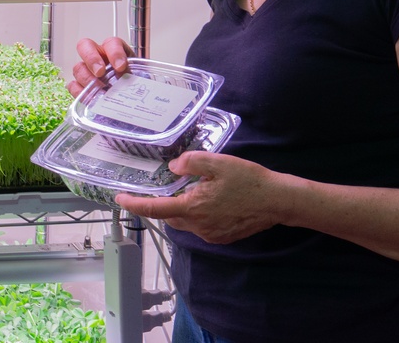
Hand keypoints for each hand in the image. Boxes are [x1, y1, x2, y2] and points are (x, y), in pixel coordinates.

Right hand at [67, 36, 132, 96]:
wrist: (132, 95)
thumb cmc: (134, 81)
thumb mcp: (138, 75)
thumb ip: (135, 75)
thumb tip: (133, 81)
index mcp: (113, 49)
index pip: (111, 43)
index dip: (115, 53)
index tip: (121, 66)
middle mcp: (98, 56)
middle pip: (85, 46)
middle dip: (92, 59)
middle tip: (100, 72)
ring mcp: (87, 70)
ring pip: (78, 68)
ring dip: (87, 79)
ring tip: (100, 90)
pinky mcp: (81, 85)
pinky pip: (73, 85)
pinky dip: (80, 92)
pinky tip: (90, 97)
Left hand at [116, 151, 288, 243]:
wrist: (278, 201)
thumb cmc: (248, 180)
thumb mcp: (217, 162)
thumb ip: (190, 162)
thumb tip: (173, 167)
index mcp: (193, 208)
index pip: (155, 209)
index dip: (135, 204)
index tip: (120, 199)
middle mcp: (199, 226)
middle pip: (169, 217)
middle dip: (161, 204)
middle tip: (158, 188)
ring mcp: (211, 234)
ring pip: (185, 222)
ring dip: (180, 209)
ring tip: (189, 190)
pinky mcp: (222, 236)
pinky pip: (200, 226)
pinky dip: (196, 214)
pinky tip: (208, 199)